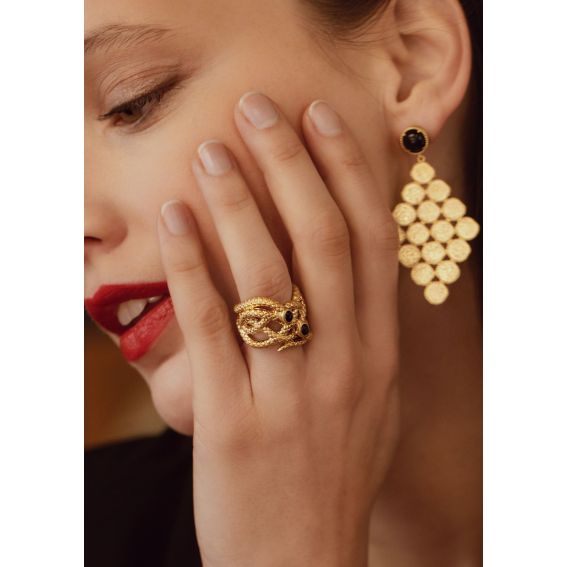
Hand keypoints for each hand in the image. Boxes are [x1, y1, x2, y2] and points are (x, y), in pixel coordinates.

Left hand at [157, 92, 399, 566]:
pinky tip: (175, 221)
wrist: (302, 563)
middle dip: (292, 165)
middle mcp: (344, 364)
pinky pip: (211, 328)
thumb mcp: (368, 402)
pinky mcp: (233, 422)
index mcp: (378, 354)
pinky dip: (191, 267)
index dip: (349, 172)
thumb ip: (360, 336)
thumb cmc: (331, 474)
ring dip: (237, 204)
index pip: (371, 242)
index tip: (321, 119)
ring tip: (209, 153)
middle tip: (260, 109)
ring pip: (267, 275)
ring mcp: (291, 393)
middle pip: (322, 241)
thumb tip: (345, 272)